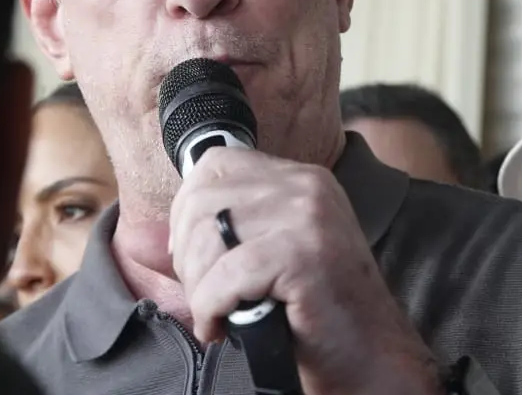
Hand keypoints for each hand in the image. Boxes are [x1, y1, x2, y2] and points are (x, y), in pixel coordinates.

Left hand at [168, 147, 439, 394]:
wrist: (374, 358)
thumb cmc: (318, 314)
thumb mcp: (269, 258)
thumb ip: (218, 237)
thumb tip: (147, 237)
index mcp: (301, 180)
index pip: (217, 163)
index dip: (186, 208)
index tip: (192, 254)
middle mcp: (307, 188)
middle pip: (204, 198)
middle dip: (187, 254)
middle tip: (203, 293)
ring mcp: (308, 218)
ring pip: (210, 236)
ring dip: (198, 287)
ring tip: (215, 313)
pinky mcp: (304, 256)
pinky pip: (227, 275)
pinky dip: (211, 308)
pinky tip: (221, 328)